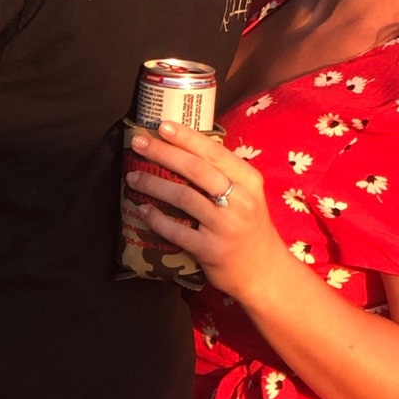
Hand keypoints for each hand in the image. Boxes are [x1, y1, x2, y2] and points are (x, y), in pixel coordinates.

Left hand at [125, 121, 290, 304]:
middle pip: (195, 169)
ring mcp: (225, 226)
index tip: (162, 125)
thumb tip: (187, 151)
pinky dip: (157, 219)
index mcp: (249, 181)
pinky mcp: (211, 250)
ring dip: (153, 184)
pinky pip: (177, 231)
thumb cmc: (251, 231)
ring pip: (183, 197)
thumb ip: (226, 177)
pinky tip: (144, 211)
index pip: (213, 152)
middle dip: (162, 152)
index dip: (185, 137)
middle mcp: (239, 201)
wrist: (265, 273)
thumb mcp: (249, 197)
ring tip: (133, 178)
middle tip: (138, 143)